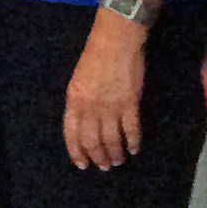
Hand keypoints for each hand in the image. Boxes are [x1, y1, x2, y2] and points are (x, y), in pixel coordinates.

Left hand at [63, 10, 146, 170]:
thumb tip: (82, 126)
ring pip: (111, 140)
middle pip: (92, 141)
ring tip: (119, 160)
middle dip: (98, 157)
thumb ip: (78, 104)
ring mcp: (110, 107)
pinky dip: (133, 142)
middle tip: (105, 165)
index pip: (72, 135)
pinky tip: (134, 149)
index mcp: (74, 102)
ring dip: (115, 154)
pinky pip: (131, 130)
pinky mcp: (130, 103)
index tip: (82, 165)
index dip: (77, 153)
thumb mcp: (77, 82)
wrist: (115, 41)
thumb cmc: (94, 58)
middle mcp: (90, 108)